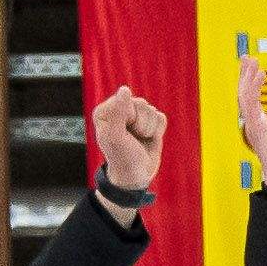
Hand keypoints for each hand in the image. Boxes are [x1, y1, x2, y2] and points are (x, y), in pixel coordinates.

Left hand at [89, 85, 167, 200]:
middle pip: (141, 104)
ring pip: (152, 111)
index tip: (123, 133)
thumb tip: (125, 89)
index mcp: (106, 111)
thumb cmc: (122, 157)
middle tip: (133, 138)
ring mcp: (136, 116)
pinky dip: (158, 130)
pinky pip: (161, 117)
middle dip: (141, 124)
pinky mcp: (149, 122)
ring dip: (149, 129)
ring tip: (139, 140)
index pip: (126, 101)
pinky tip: (148, 139)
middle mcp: (119, 110)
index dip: (129, 118)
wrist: (136, 175)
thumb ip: (118, 111)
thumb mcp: (116, 136)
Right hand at [236, 54, 266, 195]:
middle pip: (245, 94)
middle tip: (246, 56)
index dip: (251, 82)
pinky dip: (254, 88)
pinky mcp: (256, 128)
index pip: (252, 99)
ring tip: (252, 62)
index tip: (254, 66)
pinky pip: (251, 104)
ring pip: (245, 96)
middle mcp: (254, 123)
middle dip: (245, 75)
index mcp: (262, 124)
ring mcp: (253, 126)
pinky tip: (259, 76)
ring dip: (247, 78)